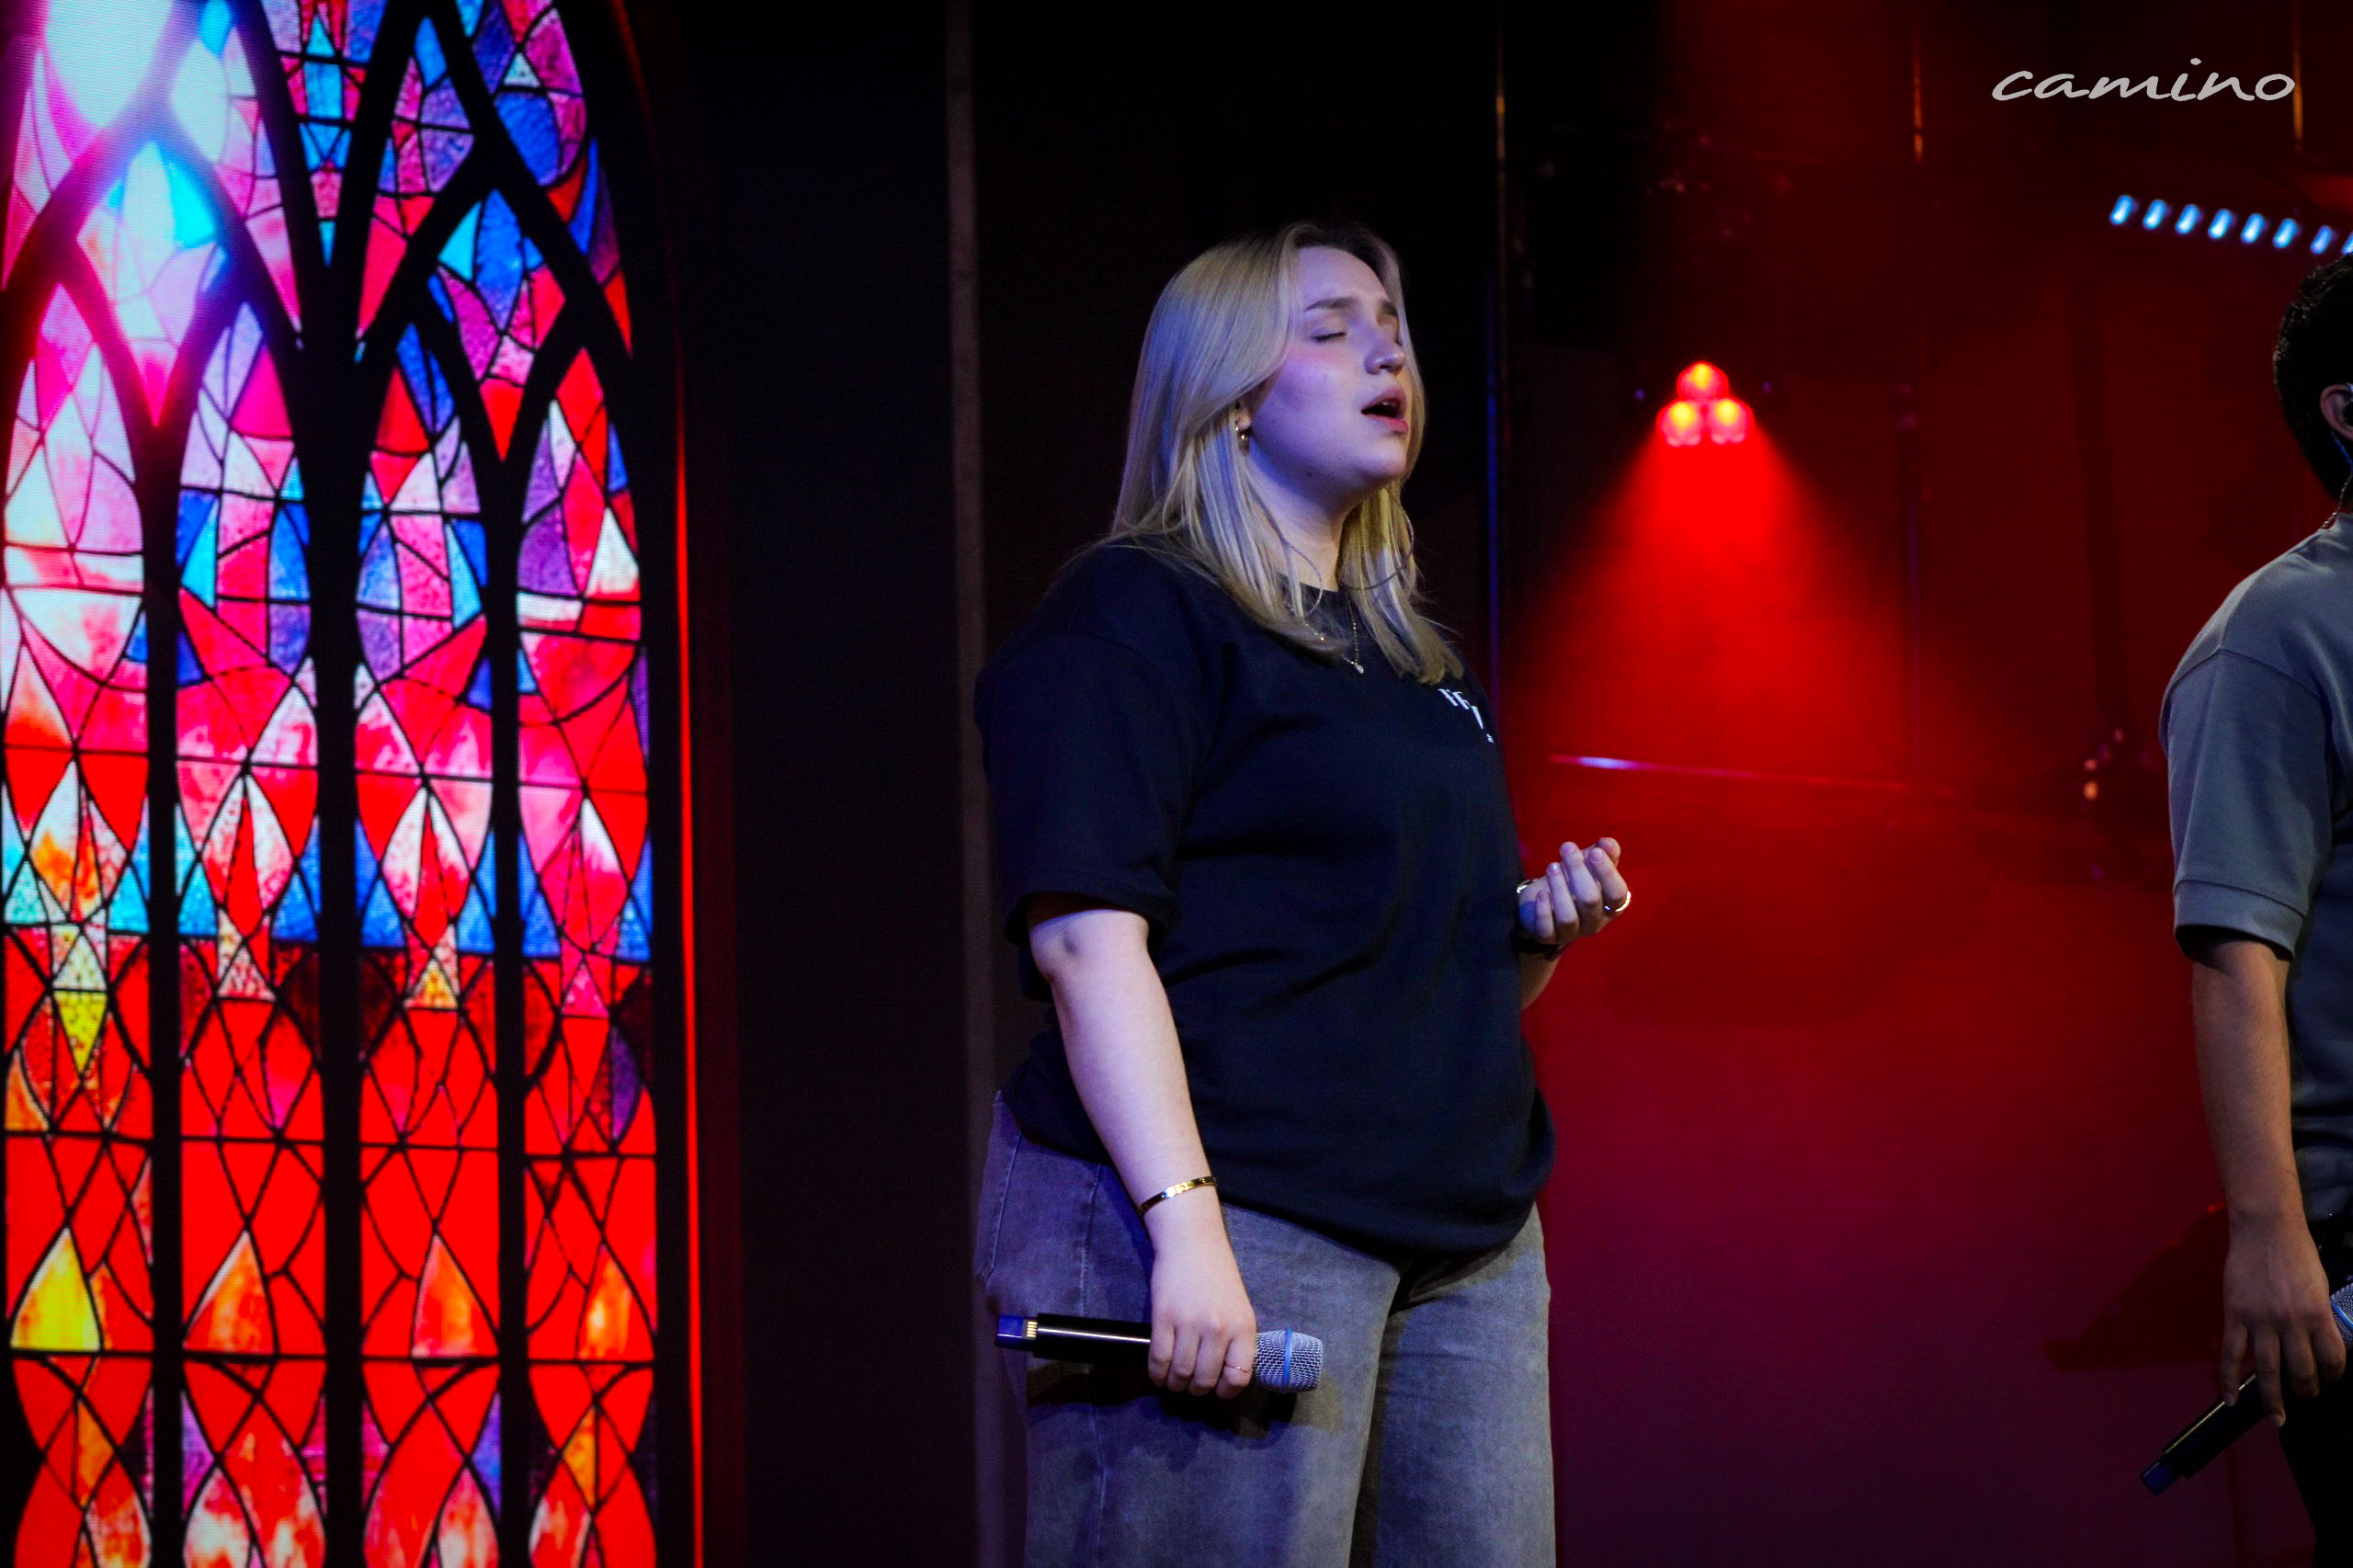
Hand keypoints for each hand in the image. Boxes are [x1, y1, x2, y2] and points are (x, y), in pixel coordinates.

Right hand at [1143, 1200, 1256, 1398]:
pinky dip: (1157, 1374)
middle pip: (1205, 1380)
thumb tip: (1225, 1375)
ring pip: (1181, 1373)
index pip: (1239, 1376)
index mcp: (1243, 1327)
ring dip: (1175, 1385)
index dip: (1225, 1391)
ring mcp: (1190, 1323)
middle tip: (1190, 1386)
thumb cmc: (1217, 1274)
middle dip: (1196, 1390)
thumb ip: (1235, 1339)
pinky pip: (1159, 1359)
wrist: (1192, 1242)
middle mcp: (1219, 1328)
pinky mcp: (1163, 1317)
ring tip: (1173, 1382)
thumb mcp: (1239, 1308)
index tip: (1217, 1390)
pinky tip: (1158, 1374)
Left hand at [1518, 837, 1629, 953]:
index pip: (1617, 894)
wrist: (1542, 903)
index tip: (1595, 851)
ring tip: (1551, 866)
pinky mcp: (1547, 936)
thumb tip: (1608, 843)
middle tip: (1567, 847)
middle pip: (1591, 900)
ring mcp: (1571, 933)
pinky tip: (1541, 893)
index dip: (1608, 873)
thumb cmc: (1573, 883)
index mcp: (1610, 906)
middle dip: (1578, 870)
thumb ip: (1604, 853)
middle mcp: (1594, 922)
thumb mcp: (1589, 866)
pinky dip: (1543, 910)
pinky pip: (1546, 927)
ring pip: (1568, 916)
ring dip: (1559, 887)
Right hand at [2221, 1213, 2344, 1422]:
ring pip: (2269, 1371)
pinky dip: (2229, 1379)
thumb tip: (2319, 1344)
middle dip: (2308, 1390)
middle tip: (2308, 1395)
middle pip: (2302, 1372)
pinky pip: (2232, 1354)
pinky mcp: (2235, 1315)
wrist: (2265, 1229)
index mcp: (2317, 1314)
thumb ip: (2320, 1318)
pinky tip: (2231, 1399)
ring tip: (2278, 1418)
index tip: (2331, 1378)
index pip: (2333, 1360)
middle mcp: (2291, 1322)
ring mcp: (2260, 1321)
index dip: (2335, 1375)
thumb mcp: (2320, 1287)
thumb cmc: (2297, 1253)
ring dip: (2274, 1400)